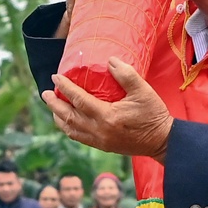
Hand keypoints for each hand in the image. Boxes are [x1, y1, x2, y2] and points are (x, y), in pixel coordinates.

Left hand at [41, 62, 173, 159]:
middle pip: (68, 117)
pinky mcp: (103, 147)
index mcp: (107, 116)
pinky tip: (68, 121)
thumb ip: (126, 75)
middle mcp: (99, 131)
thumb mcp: (143, 91)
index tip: (55, 77)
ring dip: (59, 117)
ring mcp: (100, 141)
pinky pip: (79, 137)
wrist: (162, 141)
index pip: (78, 100)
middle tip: (45, 93)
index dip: (65, 87)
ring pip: (71, 130)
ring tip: (53, 106)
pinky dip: (69, 128)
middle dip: (54, 104)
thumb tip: (109, 61)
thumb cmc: (154, 115)